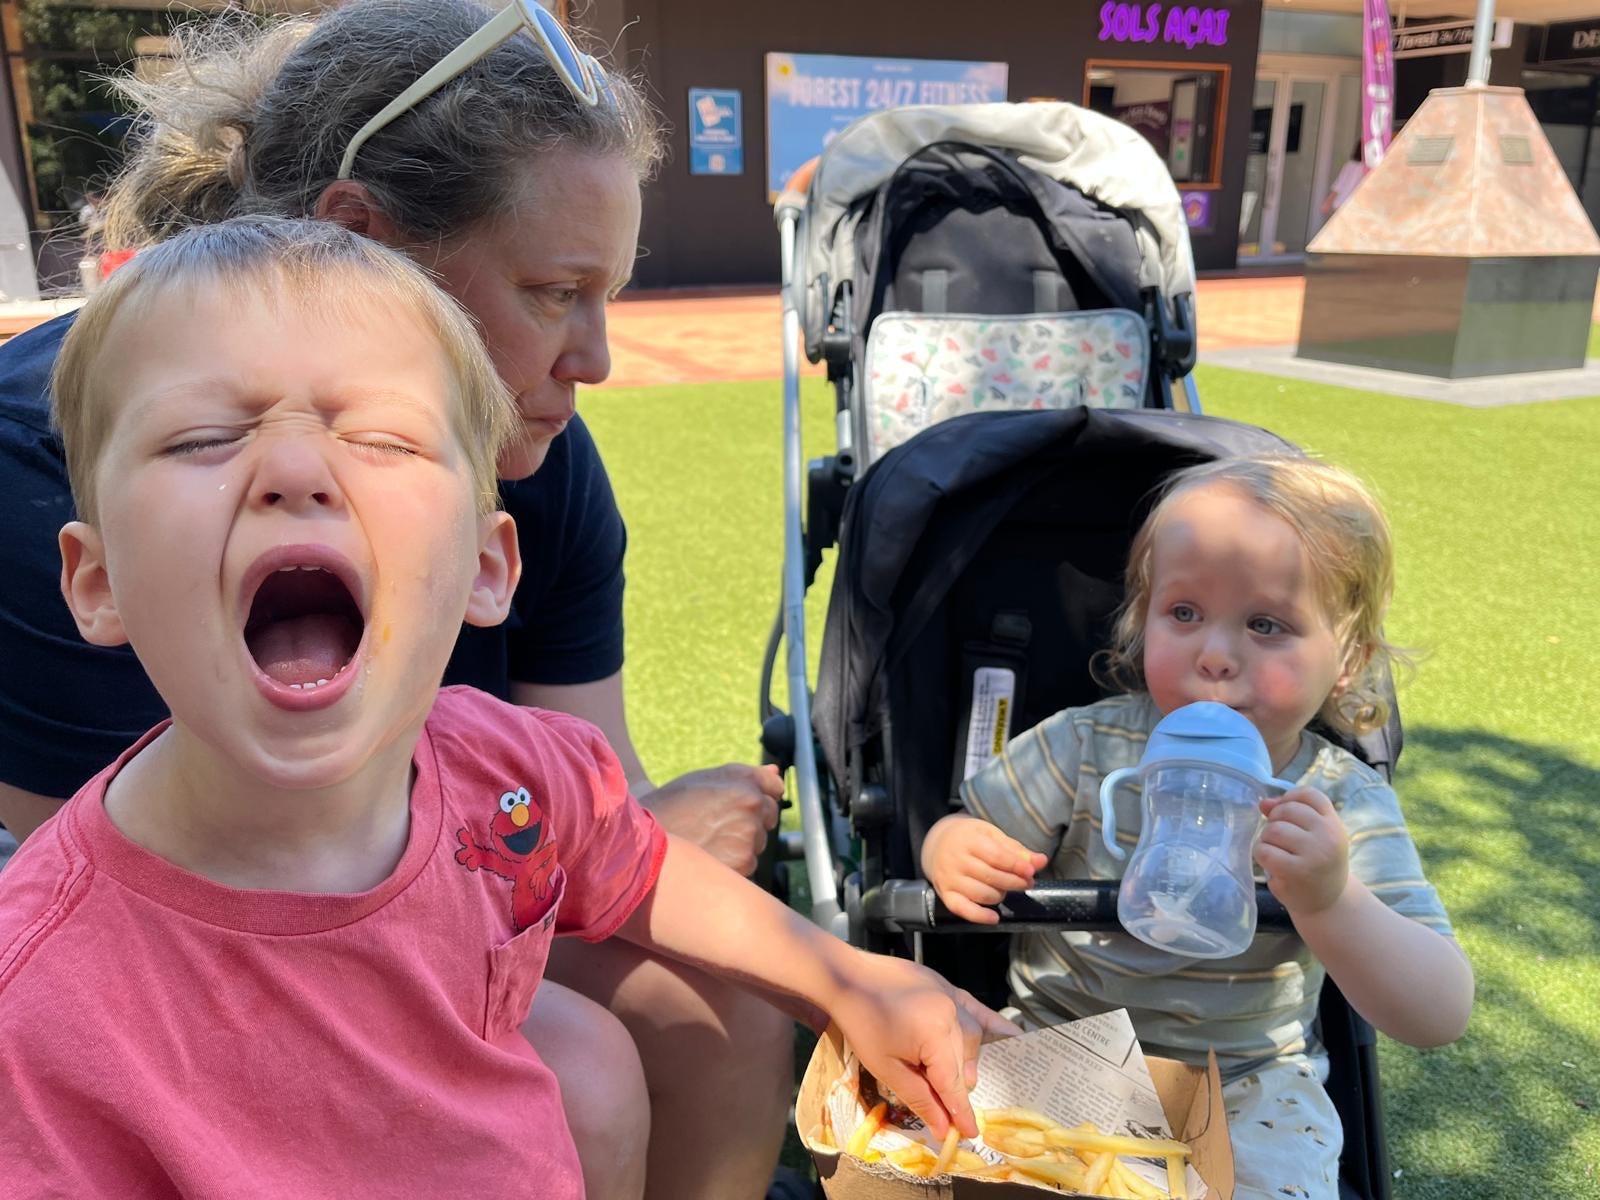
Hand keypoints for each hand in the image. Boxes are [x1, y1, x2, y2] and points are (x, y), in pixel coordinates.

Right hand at [638, 764, 782, 875]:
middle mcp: (752, 808)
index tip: (738, 803)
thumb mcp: (702, 780)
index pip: (774, 788)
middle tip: (715, 824)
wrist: (642, 842)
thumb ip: (745, 775)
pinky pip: (748, 865)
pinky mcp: (742, 865)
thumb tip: (777, 774)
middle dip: (750, 821)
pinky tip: (709, 857)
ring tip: (708, 841)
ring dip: (741, 844)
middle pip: (767, 817)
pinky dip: (733, 864)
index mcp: (744, 782)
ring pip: (758, 843)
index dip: (758, 795)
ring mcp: (749, 838)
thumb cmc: (670, 807)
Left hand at [828, 947, 1020, 1138]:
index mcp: (936, 1036)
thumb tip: (944, 1128)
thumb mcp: (886, 1069)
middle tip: (946, 1109)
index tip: (970, 1134)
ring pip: (971, 1040)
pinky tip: (1015, 1036)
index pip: (953, 1084)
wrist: (848, 976)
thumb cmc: (862, 1024)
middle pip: (963, 1064)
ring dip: (964, 1062)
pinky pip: (977, 1009)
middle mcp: (953, 1015)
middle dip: (955, 1088)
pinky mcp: (948, 987)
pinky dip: (995, 1026)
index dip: (961, 1112)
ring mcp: (953, 998)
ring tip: (953, 1078)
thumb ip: (920, 1098)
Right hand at [920, 815, 1047, 924]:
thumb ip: (1016, 850)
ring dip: (1001, 895)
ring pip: (982, 894)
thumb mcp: (991, 835)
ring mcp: (949, 879)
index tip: (1031, 871)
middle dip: (1014, 882)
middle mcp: (956, 860)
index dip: (1016, 866)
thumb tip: (1041, 861)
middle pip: (991, 876)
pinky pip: (963, 910)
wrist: (937, 845)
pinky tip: (994, 917)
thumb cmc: (970, 839)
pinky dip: (979, 916)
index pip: (996, 856)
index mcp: (968, 840)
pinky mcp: (945, 895)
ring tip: (1006, 888)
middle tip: (1027, 882)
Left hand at [1255, 786, 1348, 916]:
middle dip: (1275, 822)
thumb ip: (1291, 814)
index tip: (1284, 814)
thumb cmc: (1317, 864)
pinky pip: (1264, 851)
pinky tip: (1272, 865)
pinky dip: (1262, 855)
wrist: (1328, 903)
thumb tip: (1263, 802)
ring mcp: (1313, 854)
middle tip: (1281, 841)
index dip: (1290, 798)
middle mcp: (1328, 836)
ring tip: (1277, 852)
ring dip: (1267, 840)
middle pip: (1287, 810)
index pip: (1309, 795)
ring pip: (1273, 830)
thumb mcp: (1314, 836)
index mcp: (1334, 824)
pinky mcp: (1296, 872)